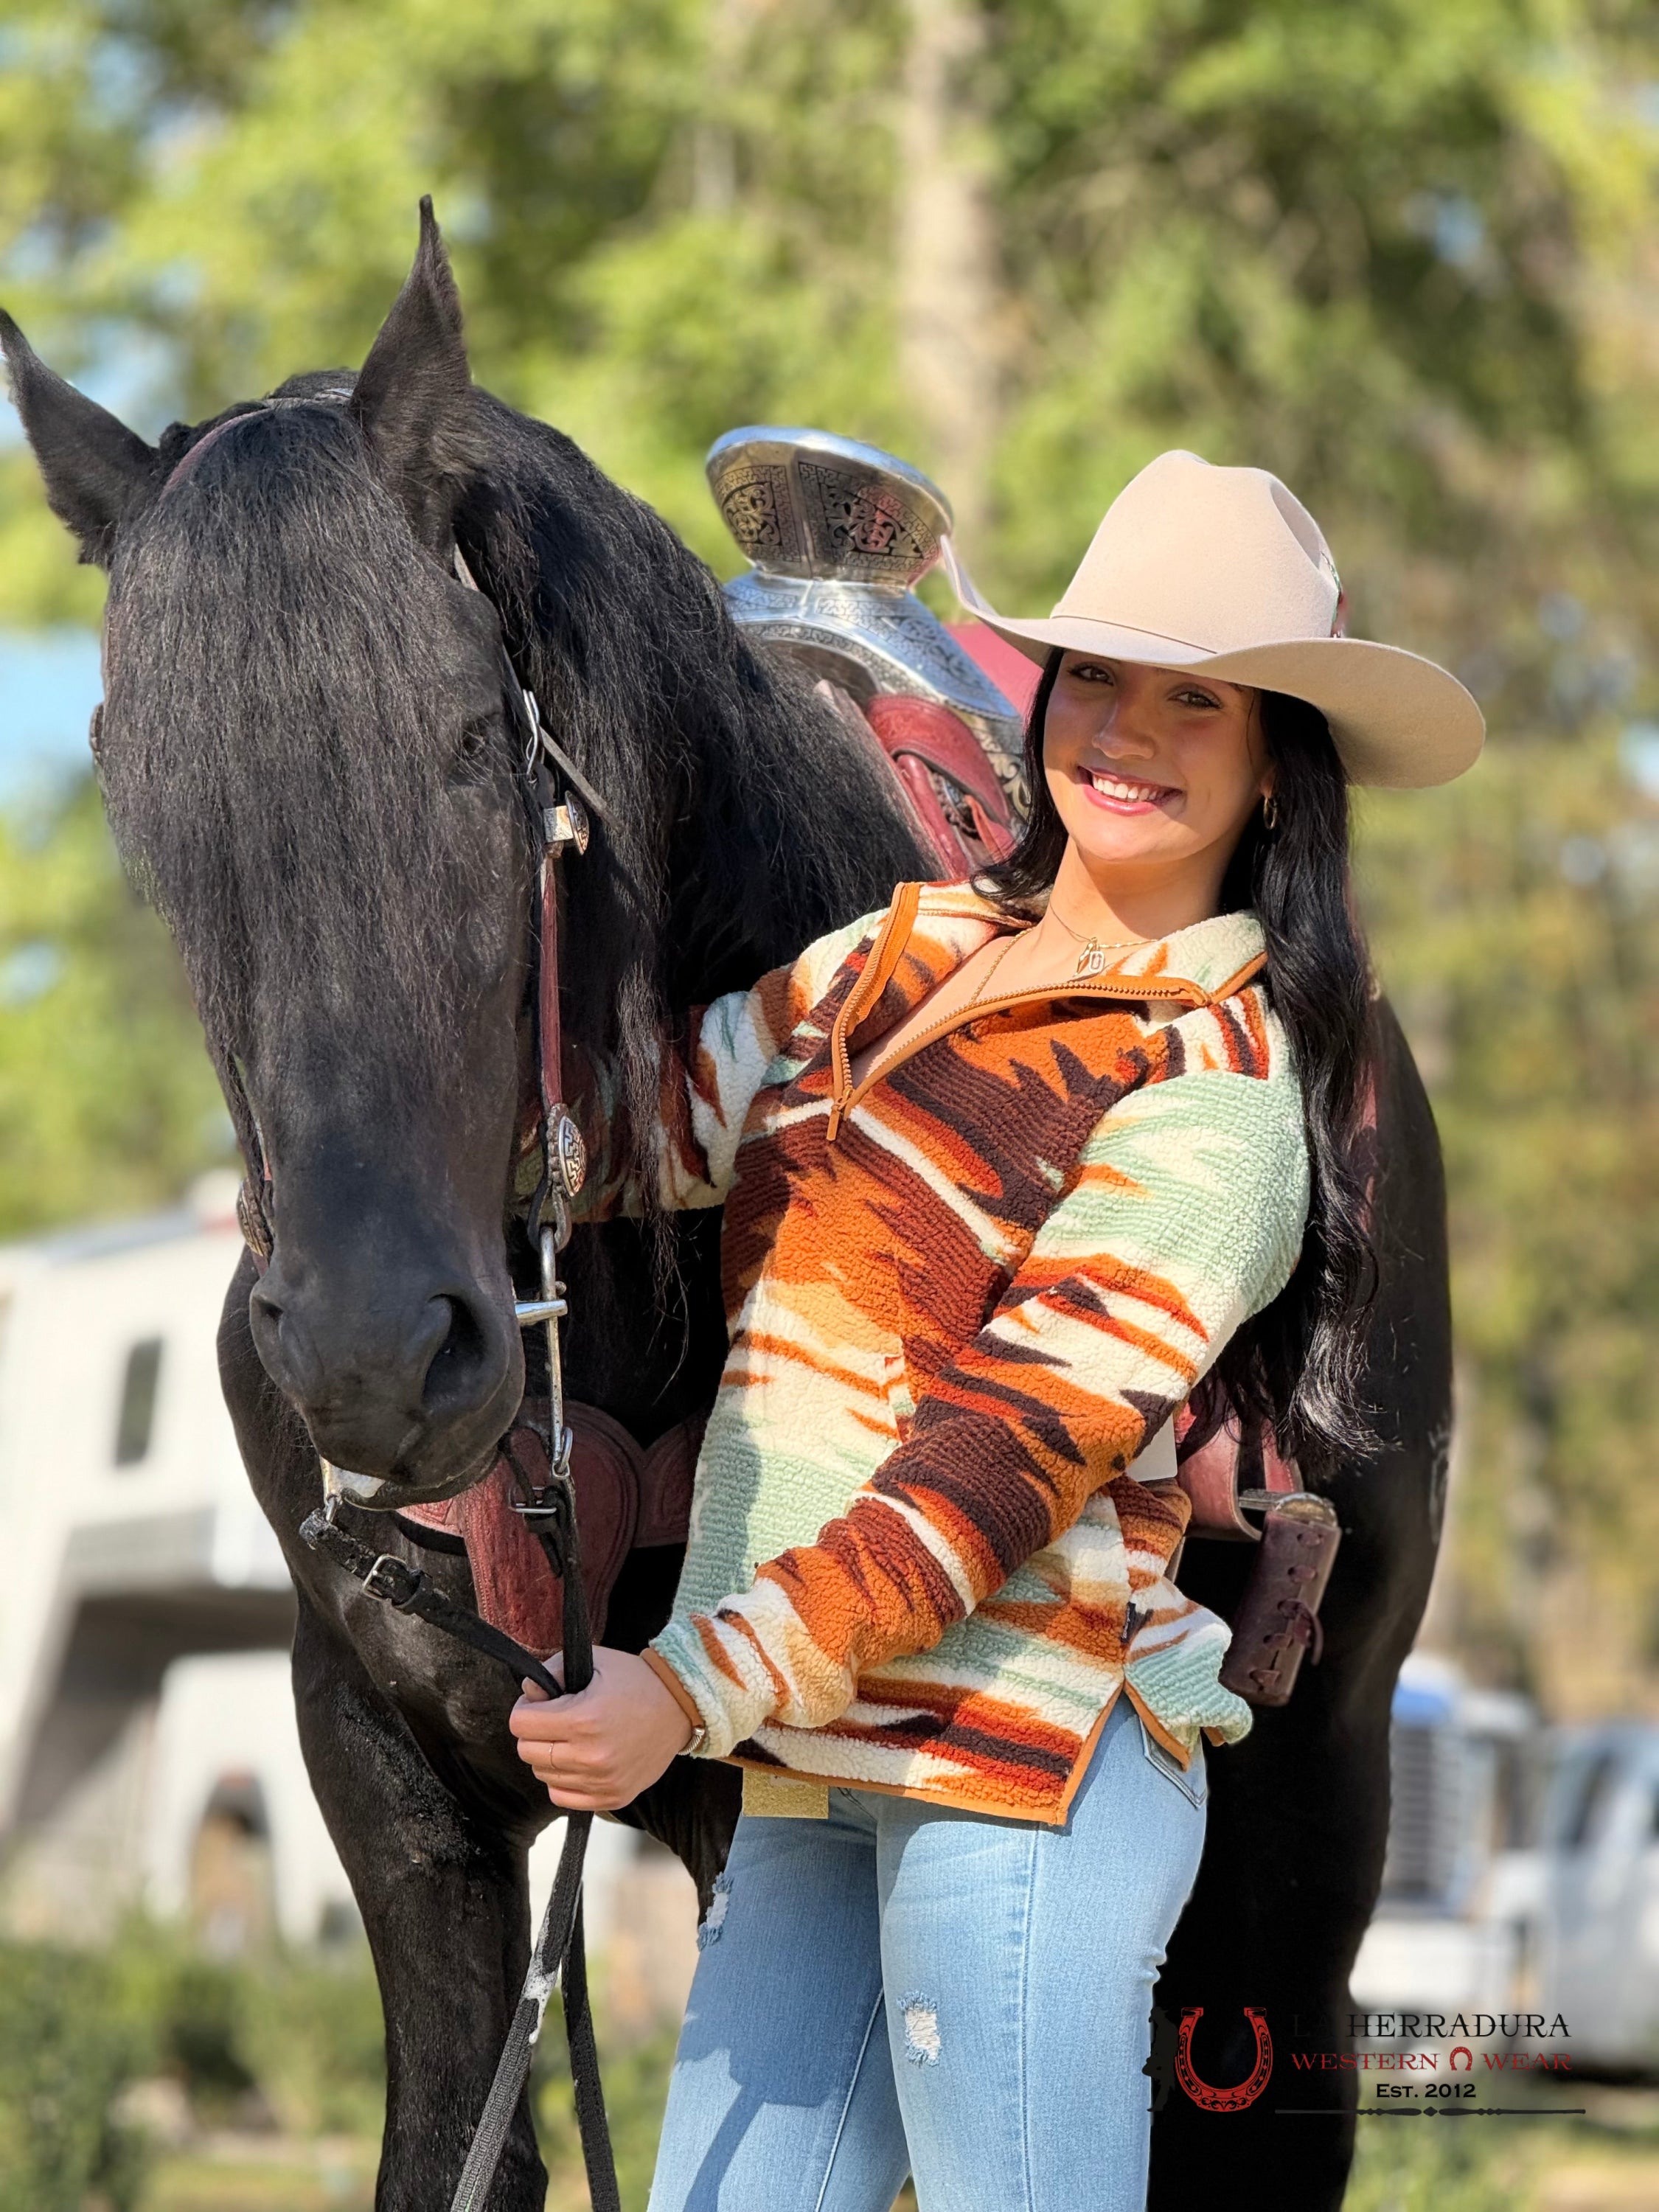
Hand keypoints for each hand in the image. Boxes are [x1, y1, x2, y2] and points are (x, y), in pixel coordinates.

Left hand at [509, 1646, 694, 1811]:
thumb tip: (528, 1693)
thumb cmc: (635, 1681)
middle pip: (527, 1752)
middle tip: (554, 1719)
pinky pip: (562, 1797)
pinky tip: (578, 1760)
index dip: (526, 1708)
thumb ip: (552, 1671)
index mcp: (583, 1719)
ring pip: (542, 1775)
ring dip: (549, 1756)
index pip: (520, 1723)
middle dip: (534, 1732)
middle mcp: (590, 1755)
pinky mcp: (612, 1797)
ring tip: (571, 1738)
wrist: (679, 1707)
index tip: (540, 1702)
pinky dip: (563, 1780)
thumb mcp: (594, 1660)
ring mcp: (601, 1781)